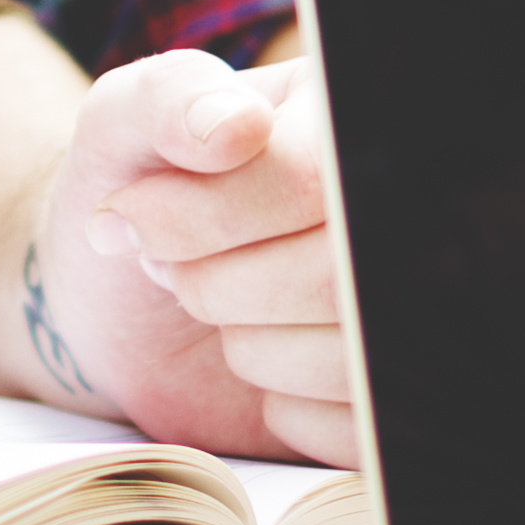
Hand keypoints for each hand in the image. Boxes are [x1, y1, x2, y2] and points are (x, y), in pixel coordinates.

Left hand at [31, 50, 357, 464]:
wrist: (124, 297)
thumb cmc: (132, 187)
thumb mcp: (125, 120)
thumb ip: (170, 99)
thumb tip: (237, 128)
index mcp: (347, 121)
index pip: (313, 179)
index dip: (211, 214)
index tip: (132, 217)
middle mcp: (394, 212)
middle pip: (337, 278)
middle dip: (221, 287)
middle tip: (170, 272)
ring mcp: (400, 302)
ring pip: (352, 358)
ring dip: (251, 348)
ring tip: (220, 312)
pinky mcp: (394, 387)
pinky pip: (358, 425)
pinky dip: (285, 409)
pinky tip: (264, 367)